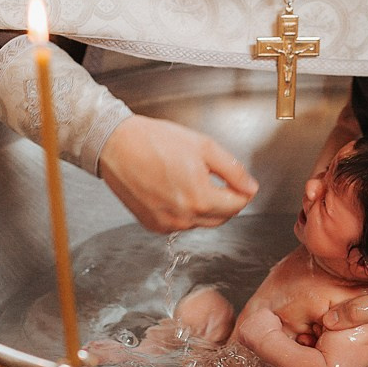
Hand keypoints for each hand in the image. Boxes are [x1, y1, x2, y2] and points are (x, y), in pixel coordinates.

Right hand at [99, 115, 257, 233]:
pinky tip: (175, 189)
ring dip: (205, 206)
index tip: (239, 181)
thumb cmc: (155, 142)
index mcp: (200, 198)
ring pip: (201, 222)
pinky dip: (185, 210)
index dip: (242, 191)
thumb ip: (232, 169)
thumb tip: (250, 187)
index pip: (237, 205)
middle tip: (217, 177)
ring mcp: (166, 224)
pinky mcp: (152, 225)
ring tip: (190, 178)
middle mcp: (183, 217)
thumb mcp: (203, 147)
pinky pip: (180, 223)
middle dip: (226, 200)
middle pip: (222, 217)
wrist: (117, 146)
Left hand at [322, 287, 367, 365]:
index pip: (359, 356)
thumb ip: (357, 311)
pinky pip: (367, 324)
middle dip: (343, 335)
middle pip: (359, 346)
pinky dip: (356, 317)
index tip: (322, 332)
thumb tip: (328, 321)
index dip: (340, 344)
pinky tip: (344, 309)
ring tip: (330, 317)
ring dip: (349, 324)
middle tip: (321, 325)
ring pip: (362, 334)